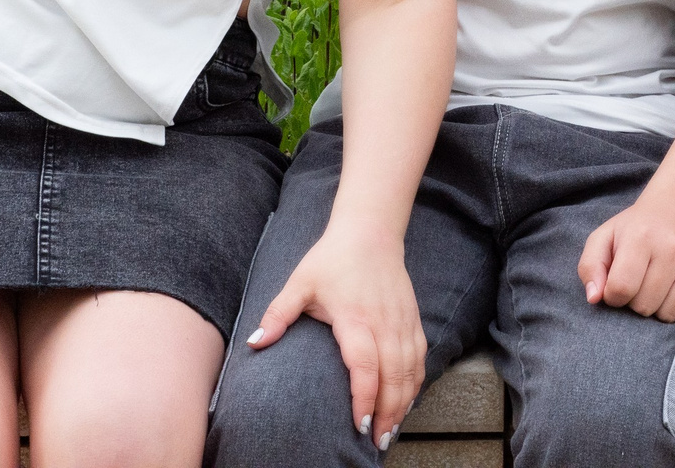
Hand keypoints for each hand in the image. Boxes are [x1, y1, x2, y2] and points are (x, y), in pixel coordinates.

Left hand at [244, 225, 427, 450]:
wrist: (370, 231)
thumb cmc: (331, 259)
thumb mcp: (299, 283)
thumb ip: (278, 314)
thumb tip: (254, 342)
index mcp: (355, 317)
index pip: (364, 364)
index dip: (364, 397)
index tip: (359, 424)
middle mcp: (384, 322)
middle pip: (393, 375)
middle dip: (388, 412)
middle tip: (377, 442)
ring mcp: (402, 321)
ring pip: (411, 370)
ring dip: (404, 402)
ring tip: (392, 431)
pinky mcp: (413, 319)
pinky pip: (420, 358)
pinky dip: (416, 383)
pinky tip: (406, 402)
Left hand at [578, 199, 674, 321]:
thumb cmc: (633, 230)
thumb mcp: (603, 239)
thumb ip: (590, 268)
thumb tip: (595, 298)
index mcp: (641, 237)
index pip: (621, 288)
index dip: (613, 296)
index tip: (616, 287)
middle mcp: (672, 248)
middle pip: (644, 305)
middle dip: (635, 302)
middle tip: (639, 283)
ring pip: (668, 314)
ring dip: (656, 308)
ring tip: (655, 287)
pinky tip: (672, 290)